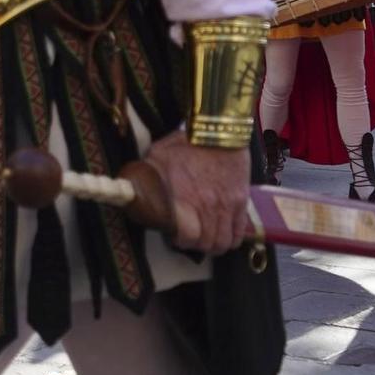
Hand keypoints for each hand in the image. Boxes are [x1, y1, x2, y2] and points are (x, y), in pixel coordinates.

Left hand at [143, 131, 250, 254]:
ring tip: (208, 238)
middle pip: (207, 244)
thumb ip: (146, 177)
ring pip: (224, 242)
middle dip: (197, 245)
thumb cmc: (184, 142)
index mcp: (184, 199)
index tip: (174, 235)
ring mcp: (227, 206)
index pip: (187, 238)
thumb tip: (131, 189)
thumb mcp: (157, 156)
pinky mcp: (242, 201)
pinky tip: (224, 233)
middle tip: (191, 237)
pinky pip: (240, 231)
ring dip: (215, 244)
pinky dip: (233, 237)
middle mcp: (208, 207)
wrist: (218, 129)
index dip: (180, 241)